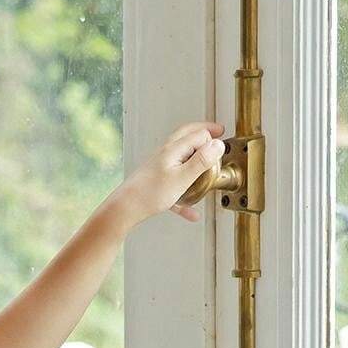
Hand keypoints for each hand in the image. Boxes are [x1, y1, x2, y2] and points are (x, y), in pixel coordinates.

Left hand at [113, 120, 227, 227]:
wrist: (124, 209)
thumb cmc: (149, 194)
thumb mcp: (182, 177)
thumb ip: (201, 161)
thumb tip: (218, 144)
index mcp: (174, 149)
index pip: (198, 134)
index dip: (213, 138)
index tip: (223, 146)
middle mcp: (166, 154)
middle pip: (188, 137)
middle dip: (204, 135)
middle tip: (217, 133)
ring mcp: (159, 167)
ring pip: (181, 158)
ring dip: (195, 159)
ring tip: (207, 164)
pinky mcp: (155, 184)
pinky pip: (174, 188)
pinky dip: (185, 198)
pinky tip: (191, 213)